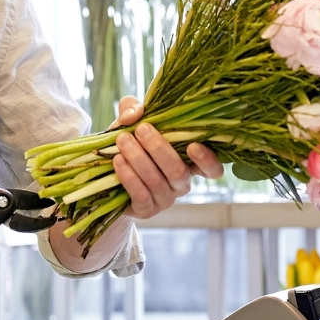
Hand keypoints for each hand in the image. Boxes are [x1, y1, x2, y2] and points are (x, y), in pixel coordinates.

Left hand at [109, 97, 223, 218]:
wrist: (107, 175)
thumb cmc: (131, 144)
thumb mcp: (132, 122)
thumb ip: (133, 109)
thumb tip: (135, 114)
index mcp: (189, 163)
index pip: (212, 169)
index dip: (207, 160)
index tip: (193, 145)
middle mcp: (182, 183)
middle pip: (178, 171)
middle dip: (159, 148)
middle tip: (142, 129)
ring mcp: (165, 199)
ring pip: (156, 180)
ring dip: (139, 159)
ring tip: (122, 141)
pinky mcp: (147, 210)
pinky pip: (141, 195)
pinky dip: (129, 176)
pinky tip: (118, 161)